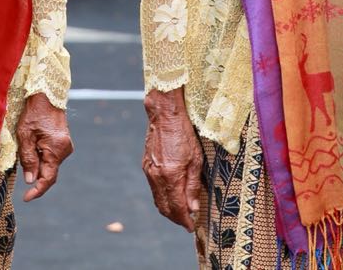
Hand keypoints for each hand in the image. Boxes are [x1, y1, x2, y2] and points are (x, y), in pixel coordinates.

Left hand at [16, 92, 73, 201]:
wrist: (47, 96)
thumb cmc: (34, 113)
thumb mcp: (25, 136)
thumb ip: (28, 159)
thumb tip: (30, 180)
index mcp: (56, 149)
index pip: (48, 178)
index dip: (37, 191)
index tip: (26, 198)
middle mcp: (65, 150)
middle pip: (48, 172)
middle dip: (34, 172)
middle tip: (21, 161)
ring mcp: (66, 147)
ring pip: (49, 164)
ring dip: (36, 162)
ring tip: (27, 144)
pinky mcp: (63, 143)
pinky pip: (51, 157)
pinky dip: (41, 156)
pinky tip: (34, 143)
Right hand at [142, 88, 202, 231]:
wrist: (164, 115)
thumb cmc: (184, 134)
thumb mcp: (196, 160)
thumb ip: (193, 185)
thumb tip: (193, 208)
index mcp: (170, 176)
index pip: (177, 208)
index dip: (184, 220)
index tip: (191, 227)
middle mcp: (156, 177)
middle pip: (164, 208)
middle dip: (176, 218)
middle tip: (187, 222)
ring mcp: (148, 172)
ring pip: (157, 200)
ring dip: (169, 210)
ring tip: (182, 211)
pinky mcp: (146, 166)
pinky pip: (153, 189)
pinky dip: (162, 197)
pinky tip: (172, 195)